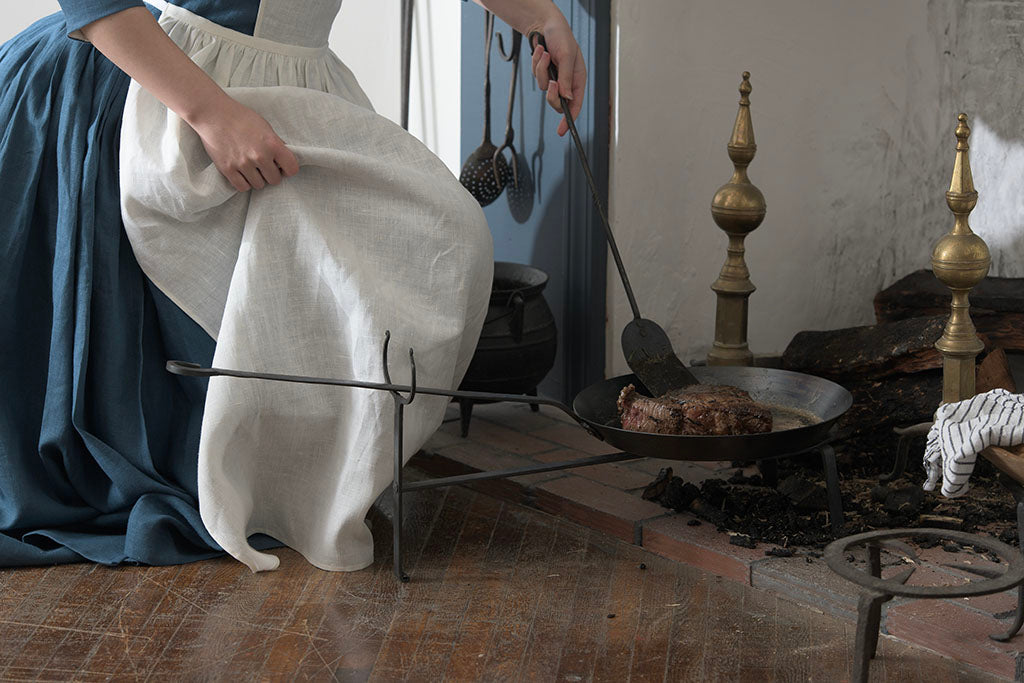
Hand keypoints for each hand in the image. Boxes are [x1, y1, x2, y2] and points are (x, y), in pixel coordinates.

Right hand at [189, 96, 299, 191]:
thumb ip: (276, 143)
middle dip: (271, 174)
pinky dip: (244, 182)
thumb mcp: (265, 126)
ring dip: (257, 178)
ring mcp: (243, 164)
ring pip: (259, 185)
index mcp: (272, 144)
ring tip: (250, 167)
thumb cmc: (240, 117)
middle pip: (275, 180)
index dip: (288, 168)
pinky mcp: (228, 169)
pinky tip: (242, 173)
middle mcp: (260, 156)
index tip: (281, 166)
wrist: (213, 114)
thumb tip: (284, 158)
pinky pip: (243, 187)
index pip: (292, 169)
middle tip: (263, 166)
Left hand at [528, 14, 585, 136]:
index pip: (575, 105)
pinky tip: (540, 51)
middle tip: (551, 82)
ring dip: (541, 70)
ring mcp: (554, 77)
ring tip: (545, 53)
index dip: (569, 119)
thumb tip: (567, 97)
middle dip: (551, 94)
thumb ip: (566, 78)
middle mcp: (566, 81)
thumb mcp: (566, 56)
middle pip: (557, 102)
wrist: (545, 24)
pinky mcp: (543, 72)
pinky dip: (536, 64)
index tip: (562, 131)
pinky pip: (536, 76)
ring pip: (544, 88)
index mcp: (578, 79)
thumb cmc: (561, 37)